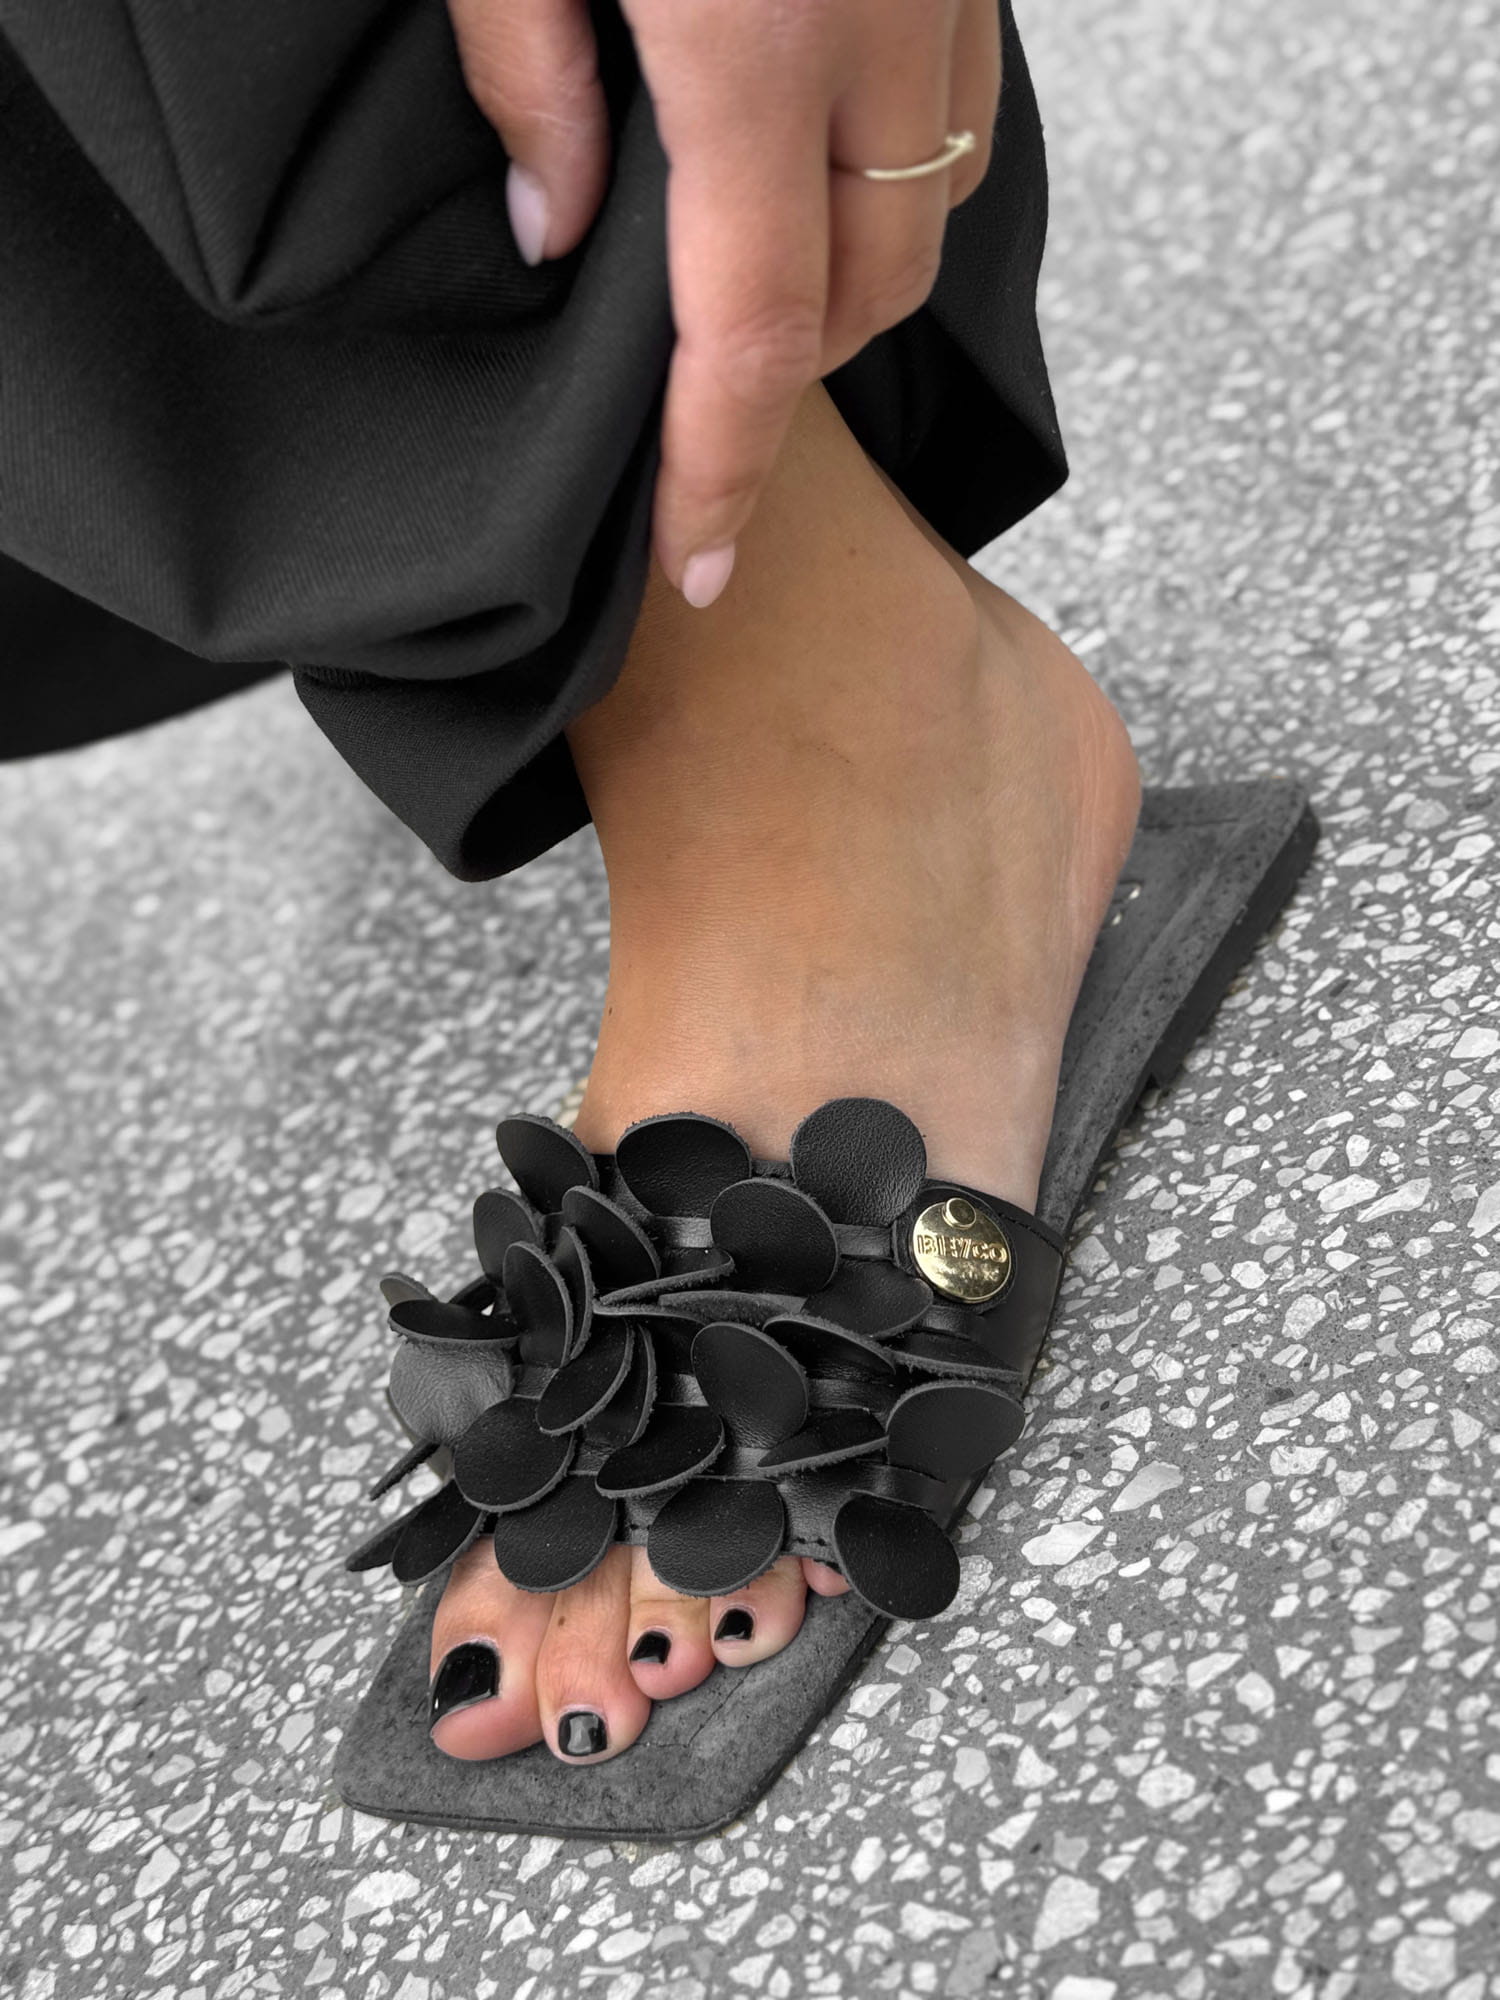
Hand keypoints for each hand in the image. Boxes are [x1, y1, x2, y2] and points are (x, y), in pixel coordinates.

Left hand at [447, 0, 997, 605]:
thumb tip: (547, 226)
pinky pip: (965, 89)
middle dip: (794, 378)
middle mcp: (879, 20)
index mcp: (756, 34)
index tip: (697, 562)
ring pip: (940, 194)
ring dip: (860, 270)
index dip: (724, 471)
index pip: (754, 330)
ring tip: (754, 279)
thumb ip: (523, 65)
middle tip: (692, 403)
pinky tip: (819, 146)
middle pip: (872, 289)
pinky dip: (905, 157)